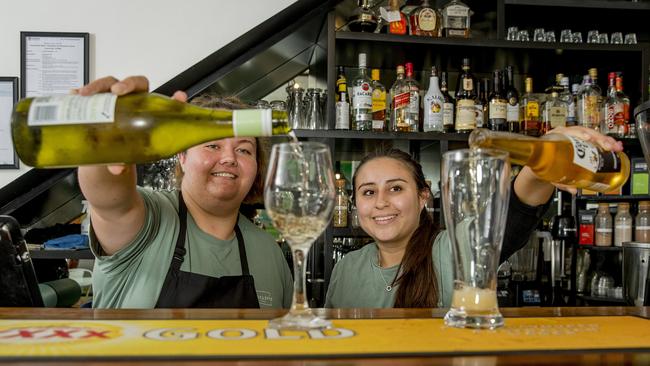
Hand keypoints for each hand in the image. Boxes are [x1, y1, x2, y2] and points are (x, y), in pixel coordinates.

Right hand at [72, 76, 187, 174]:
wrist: (110, 155)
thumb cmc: (126, 147)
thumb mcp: (128, 152)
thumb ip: (124, 159)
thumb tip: (117, 168)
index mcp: (139, 104)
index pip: (139, 84)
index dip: (132, 83)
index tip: (123, 90)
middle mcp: (123, 98)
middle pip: (117, 84)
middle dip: (110, 85)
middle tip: (110, 92)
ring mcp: (107, 100)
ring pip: (101, 88)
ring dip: (92, 88)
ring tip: (81, 95)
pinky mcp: (92, 105)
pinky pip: (84, 97)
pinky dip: (76, 97)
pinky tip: (71, 97)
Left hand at [547, 126, 623, 193]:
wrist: (542, 162)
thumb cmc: (544, 163)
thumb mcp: (549, 172)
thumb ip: (560, 181)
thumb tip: (573, 189)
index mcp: (553, 138)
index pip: (567, 131)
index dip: (579, 133)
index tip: (588, 138)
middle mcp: (564, 134)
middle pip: (583, 132)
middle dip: (598, 139)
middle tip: (608, 147)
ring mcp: (574, 136)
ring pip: (592, 134)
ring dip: (606, 140)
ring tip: (616, 148)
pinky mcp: (582, 140)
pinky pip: (595, 138)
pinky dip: (606, 142)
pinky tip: (616, 146)